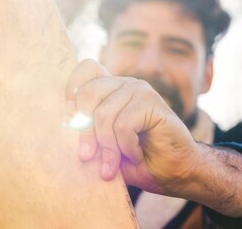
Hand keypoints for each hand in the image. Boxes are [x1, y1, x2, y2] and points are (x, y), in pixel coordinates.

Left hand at [65, 59, 200, 195]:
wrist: (175, 172)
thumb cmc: (137, 160)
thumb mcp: (103, 147)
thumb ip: (86, 134)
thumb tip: (66, 128)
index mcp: (110, 89)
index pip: (85, 69)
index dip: (73, 92)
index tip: (73, 123)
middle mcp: (123, 83)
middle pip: (87, 93)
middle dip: (84, 132)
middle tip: (87, 157)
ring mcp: (139, 89)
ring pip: (103, 114)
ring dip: (107, 147)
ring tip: (113, 164)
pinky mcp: (152, 102)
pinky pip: (123, 125)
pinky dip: (126, 147)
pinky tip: (136, 154)